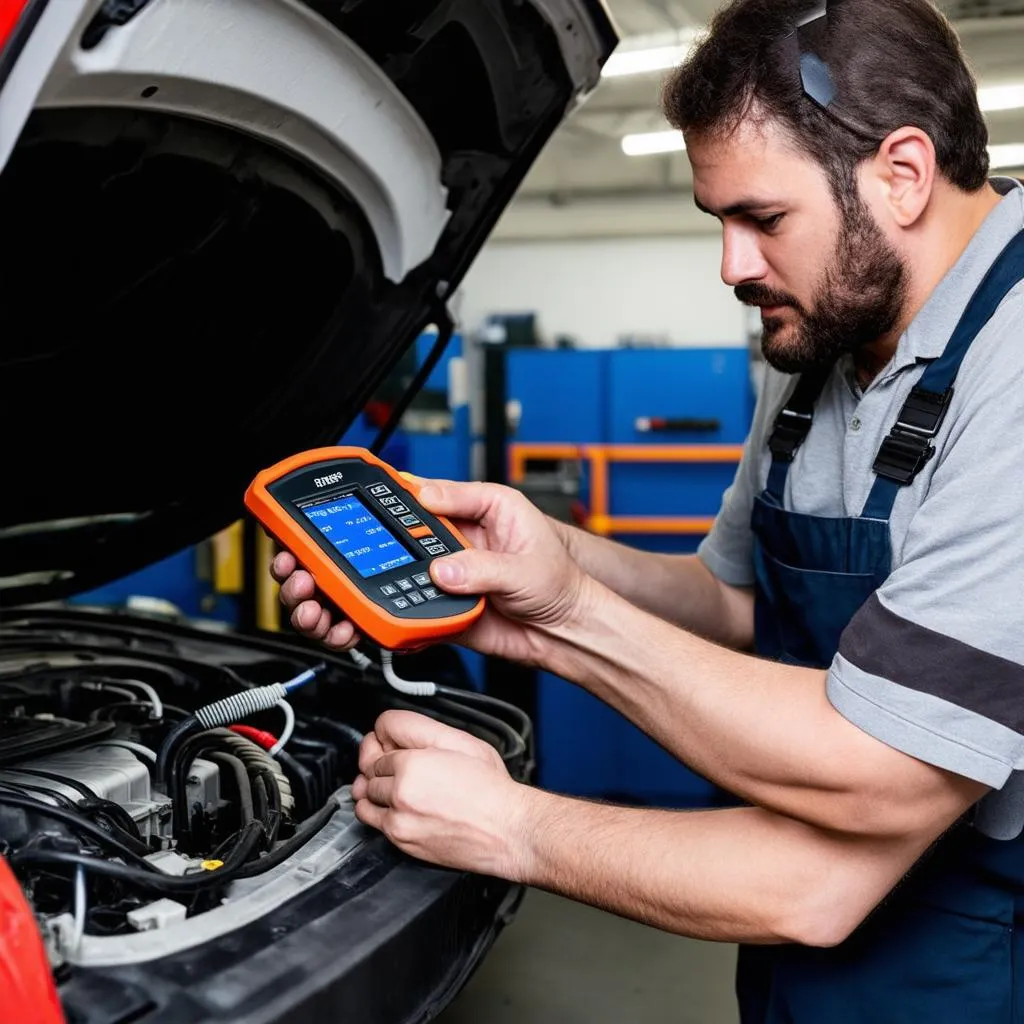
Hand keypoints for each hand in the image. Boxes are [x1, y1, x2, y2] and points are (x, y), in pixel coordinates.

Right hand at [271, 479, 590, 663]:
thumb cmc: (558, 581)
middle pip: (376, 539)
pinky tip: (345, 626)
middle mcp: (443, 543)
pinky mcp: (432, 612)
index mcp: (464, 512)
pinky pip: (390, 614)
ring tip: (314, 602)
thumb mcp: (527, 559)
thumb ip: (483, 563)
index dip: (367, 500)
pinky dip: (364, 622)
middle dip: (333, 552)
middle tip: (305, 566)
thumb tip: (442, 565)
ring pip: (374, 578)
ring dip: (337, 590)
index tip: (333, 505)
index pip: (407, 497)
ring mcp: (434, 578)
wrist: (565, 632)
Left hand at [351, 710, 532, 878]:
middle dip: (380, 763)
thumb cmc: (490, 788)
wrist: (506, 829)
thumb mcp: (460, 741)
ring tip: (391, 784)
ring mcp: (399, 820)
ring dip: (373, 787)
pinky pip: (371, 821)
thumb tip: (389, 729)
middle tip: (395, 762)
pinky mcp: (401, 841)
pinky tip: (393, 804)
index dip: (387, 742)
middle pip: (368, 769)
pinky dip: (377, 810)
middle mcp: (400, 793)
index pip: (377, 744)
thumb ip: (420, 730)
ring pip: (365, 796)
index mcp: (412, 764)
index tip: (393, 744)